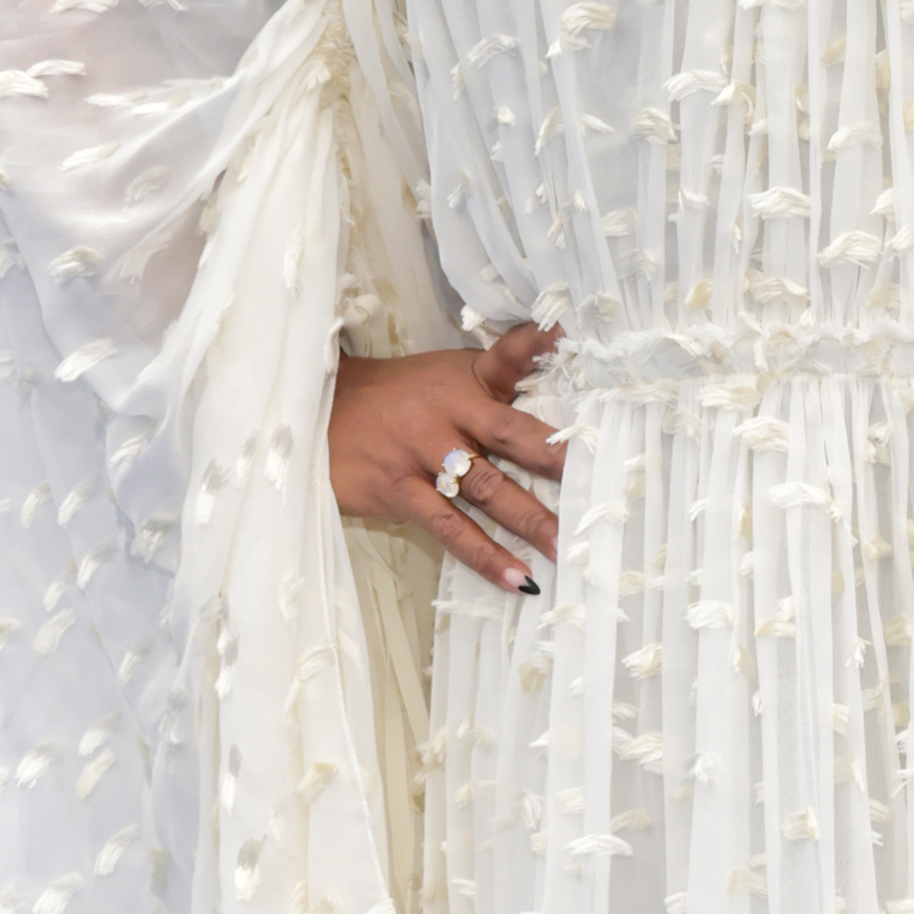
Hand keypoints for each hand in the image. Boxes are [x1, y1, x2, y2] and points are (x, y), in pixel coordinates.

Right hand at [327, 322, 565, 589]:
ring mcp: (420, 454)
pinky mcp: (397, 491)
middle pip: (510, 436)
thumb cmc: (396, 397)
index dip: (536, 346)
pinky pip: (448, 527)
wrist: (316, 412)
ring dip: (529, 521)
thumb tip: (555, 349)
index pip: (506, 360)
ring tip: (566, 549)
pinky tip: (516, 577)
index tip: (566, 337)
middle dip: (555, 461)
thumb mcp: (445, 374)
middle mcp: (446, 413)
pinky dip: (484, 555)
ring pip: (485, 490)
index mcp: (464, 381)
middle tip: (597, 486)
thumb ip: (499, 373)